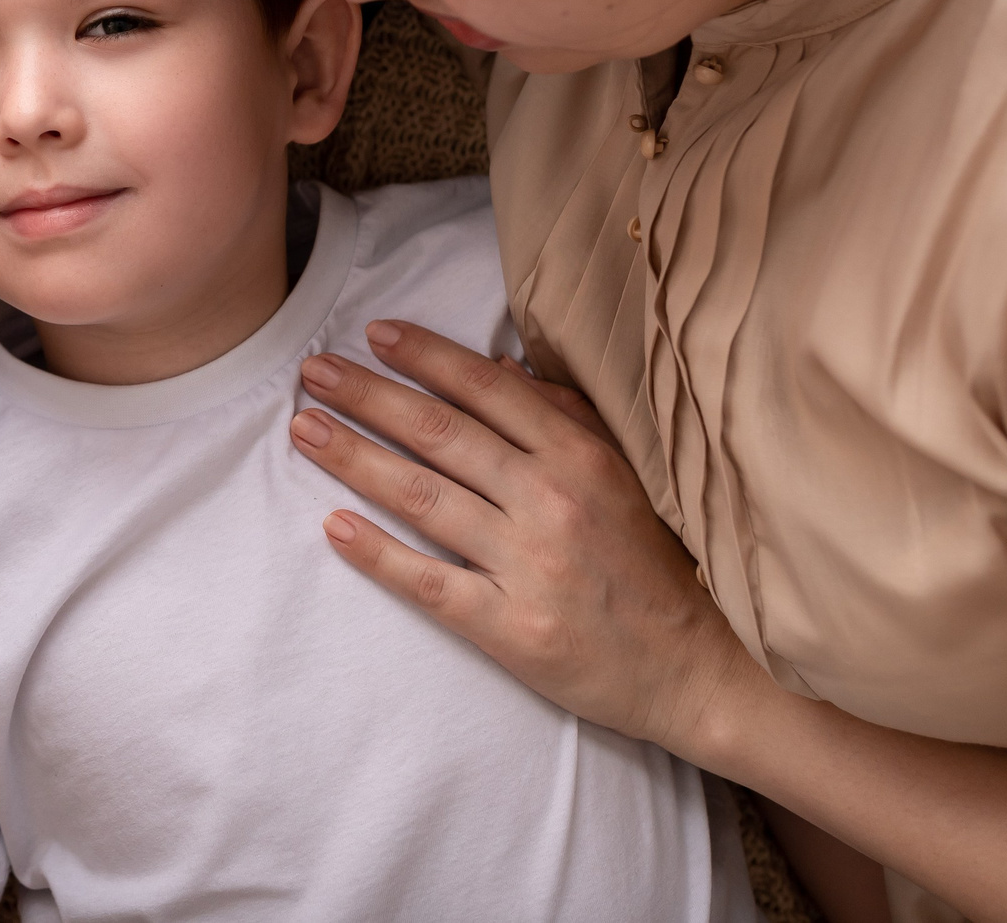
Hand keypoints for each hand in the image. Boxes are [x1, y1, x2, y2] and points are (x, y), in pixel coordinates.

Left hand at [289, 320, 757, 755]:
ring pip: (421, 496)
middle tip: (312, 371)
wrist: (702, 671)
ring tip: (304, 430)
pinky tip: (333, 526)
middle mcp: (551, 500)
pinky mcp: (511, 627)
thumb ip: (571, 418)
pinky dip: (376, 553)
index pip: (486, 389)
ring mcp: (528, 564)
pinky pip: (428, 582)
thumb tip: (508, 369)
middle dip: (367, 396)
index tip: (374, 335)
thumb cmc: (659, 566)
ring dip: (353, 458)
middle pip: (438, 433)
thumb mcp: (631, 477)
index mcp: (582, 455)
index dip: (425, 356)